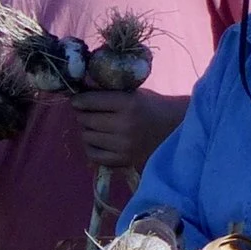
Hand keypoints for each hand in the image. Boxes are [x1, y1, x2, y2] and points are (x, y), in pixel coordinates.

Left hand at [69, 89, 185, 170]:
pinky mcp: (123, 160)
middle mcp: (125, 126)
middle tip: (87, 112)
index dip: (80, 100)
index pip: (91, 101)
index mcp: (129, 104)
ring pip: (87, 136)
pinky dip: (91, 146)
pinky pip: (93, 155)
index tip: (76, 100)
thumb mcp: (132, 93)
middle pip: (86, 120)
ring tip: (95, 126)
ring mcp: (123, 145)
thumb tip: (81, 89)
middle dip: (83, 114)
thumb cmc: (150, 107)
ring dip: (87, 130)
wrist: (174, 130)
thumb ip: (108, 92)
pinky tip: (98, 140)